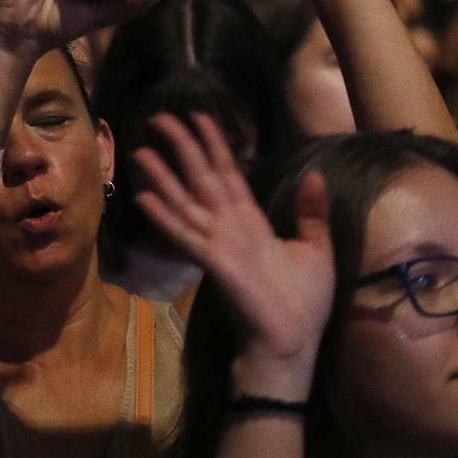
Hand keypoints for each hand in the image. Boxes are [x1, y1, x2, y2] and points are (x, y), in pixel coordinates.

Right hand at [132, 113, 333, 393]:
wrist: (292, 341)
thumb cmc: (304, 301)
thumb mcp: (316, 249)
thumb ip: (311, 213)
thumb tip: (317, 175)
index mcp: (251, 222)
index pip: (229, 174)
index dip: (215, 145)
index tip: (201, 116)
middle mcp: (228, 227)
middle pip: (201, 178)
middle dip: (182, 148)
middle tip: (161, 118)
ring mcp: (217, 244)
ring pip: (185, 202)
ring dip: (162, 177)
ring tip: (141, 151)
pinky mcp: (213, 263)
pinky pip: (185, 235)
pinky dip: (164, 217)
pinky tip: (143, 198)